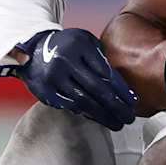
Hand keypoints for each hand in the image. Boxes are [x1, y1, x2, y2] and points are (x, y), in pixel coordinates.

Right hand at [0, 28, 136, 130]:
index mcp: (80, 45)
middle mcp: (66, 60)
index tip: (133, 102)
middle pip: (97, 89)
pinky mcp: (45, 91)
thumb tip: (121, 86)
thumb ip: (101, 58)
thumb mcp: (85, 40)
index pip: (105, 71)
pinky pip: (70, 106)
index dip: (121, 89)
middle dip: (116, 106)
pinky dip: (86, 114)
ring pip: (84, 101)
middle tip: (129, 117)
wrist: (32, 48)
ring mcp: (54, 77)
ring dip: (103, 115)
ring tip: (117, 124)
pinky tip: (98, 118)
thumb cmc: (67, 45)